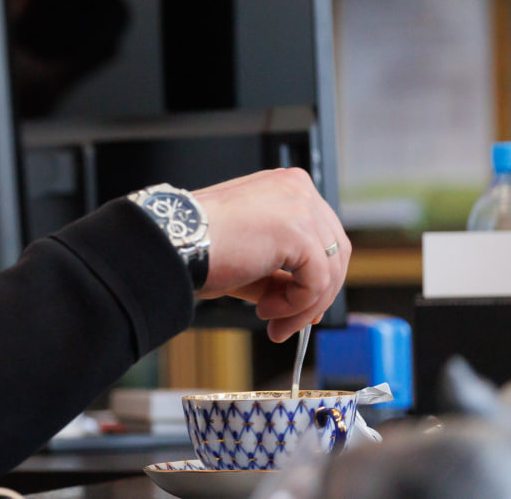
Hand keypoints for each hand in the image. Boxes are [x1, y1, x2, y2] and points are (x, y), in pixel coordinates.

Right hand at [192, 167, 348, 342]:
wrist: (175, 241)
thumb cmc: (201, 246)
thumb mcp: (253, 259)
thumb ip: (284, 275)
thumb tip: (311, 307)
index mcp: (286, 187)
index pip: (323, 235)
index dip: (315, 276)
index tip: (295, 306)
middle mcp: (298, 189)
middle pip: (335, 252)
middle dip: (315, 295)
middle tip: (286, 323)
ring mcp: (302, 207)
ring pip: (330, 270)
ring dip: (303, 306)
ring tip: (272, 319)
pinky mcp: (300, 232)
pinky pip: (316, 282)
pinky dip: (296, 305)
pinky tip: (266, 309)